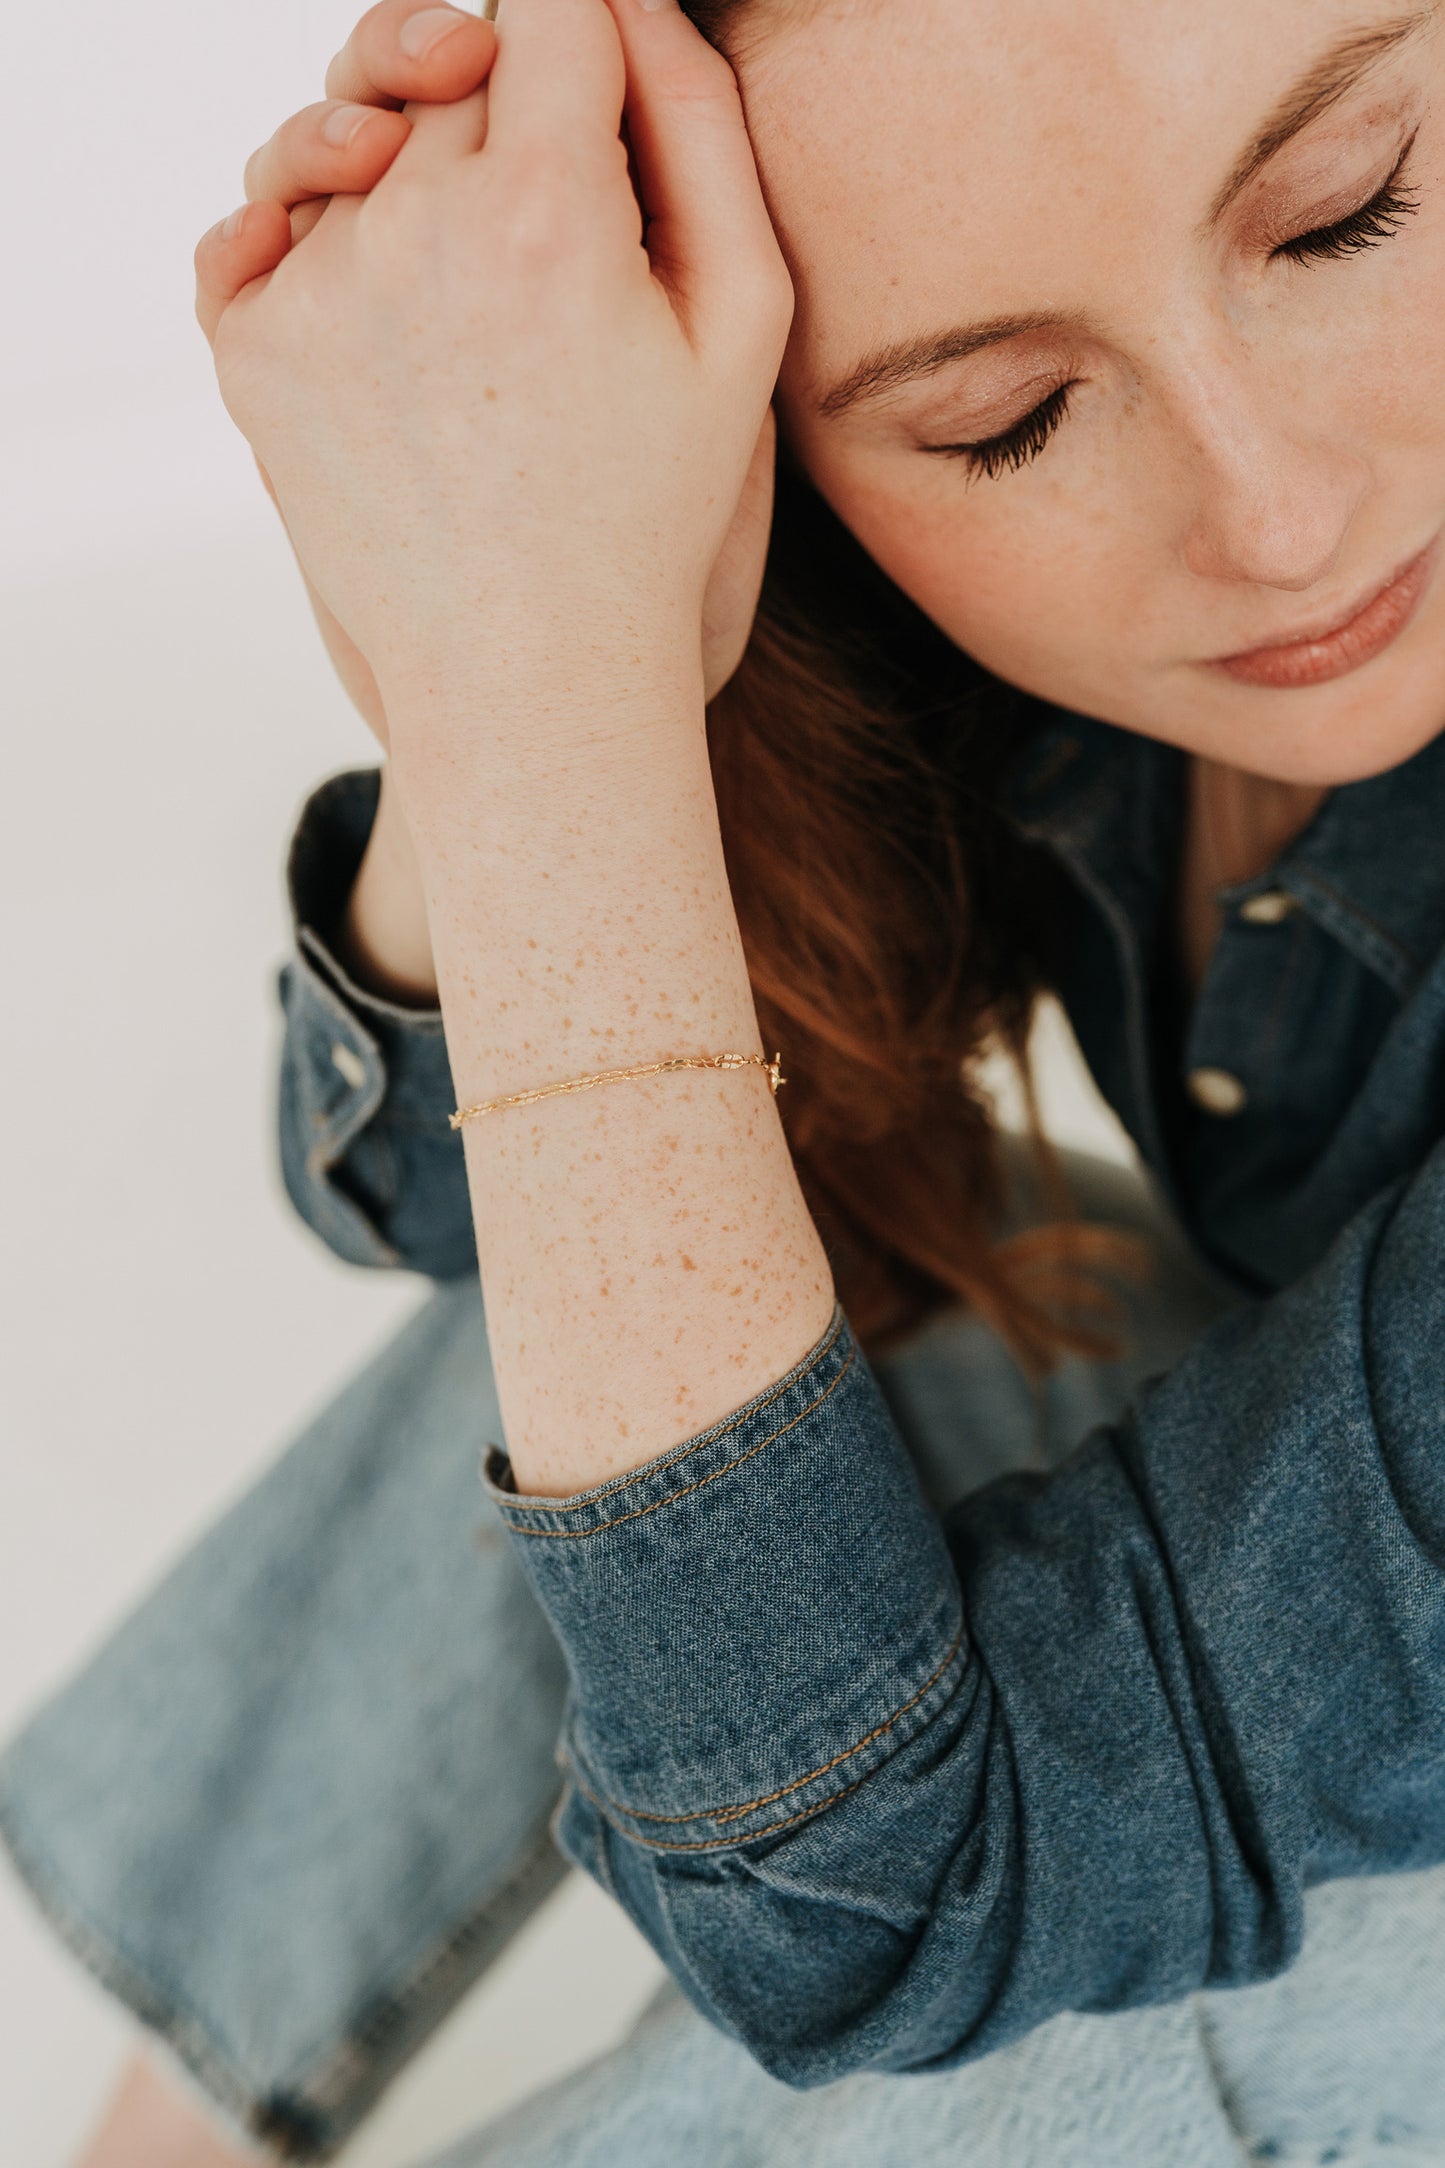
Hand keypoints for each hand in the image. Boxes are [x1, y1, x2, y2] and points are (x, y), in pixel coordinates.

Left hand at [201, 0, 791, 762]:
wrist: (529, 668)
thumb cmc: (650, 510)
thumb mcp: (741, 320)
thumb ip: (700, 125)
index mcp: (546, 207)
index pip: (554, 5)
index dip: (587, 49)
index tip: (596, 119)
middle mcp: (413, 228)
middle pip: (451, 66)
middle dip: (505, 116)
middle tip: (553, 240)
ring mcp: (319, 288)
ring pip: (352, 137)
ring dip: (405, 174)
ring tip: (471, 275)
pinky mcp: (252, 349)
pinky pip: (257, 224)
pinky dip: (308, 239)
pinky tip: (381, 299)